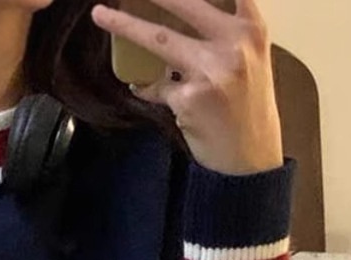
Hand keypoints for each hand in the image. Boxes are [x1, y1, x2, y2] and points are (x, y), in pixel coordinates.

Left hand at [92, 0, 283, 174]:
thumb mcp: (248, 61)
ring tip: (99, 15)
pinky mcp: (188, 98)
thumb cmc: (245, 106)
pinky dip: (146, 88)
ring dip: (124, 26)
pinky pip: (155, 87)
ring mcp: (210, 71)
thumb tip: (169, 19)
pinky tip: (143, 89)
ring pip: (158, 40)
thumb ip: (221, 36)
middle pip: (185, 4)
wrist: (250, 154)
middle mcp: (234, 44)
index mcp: (251, 29)